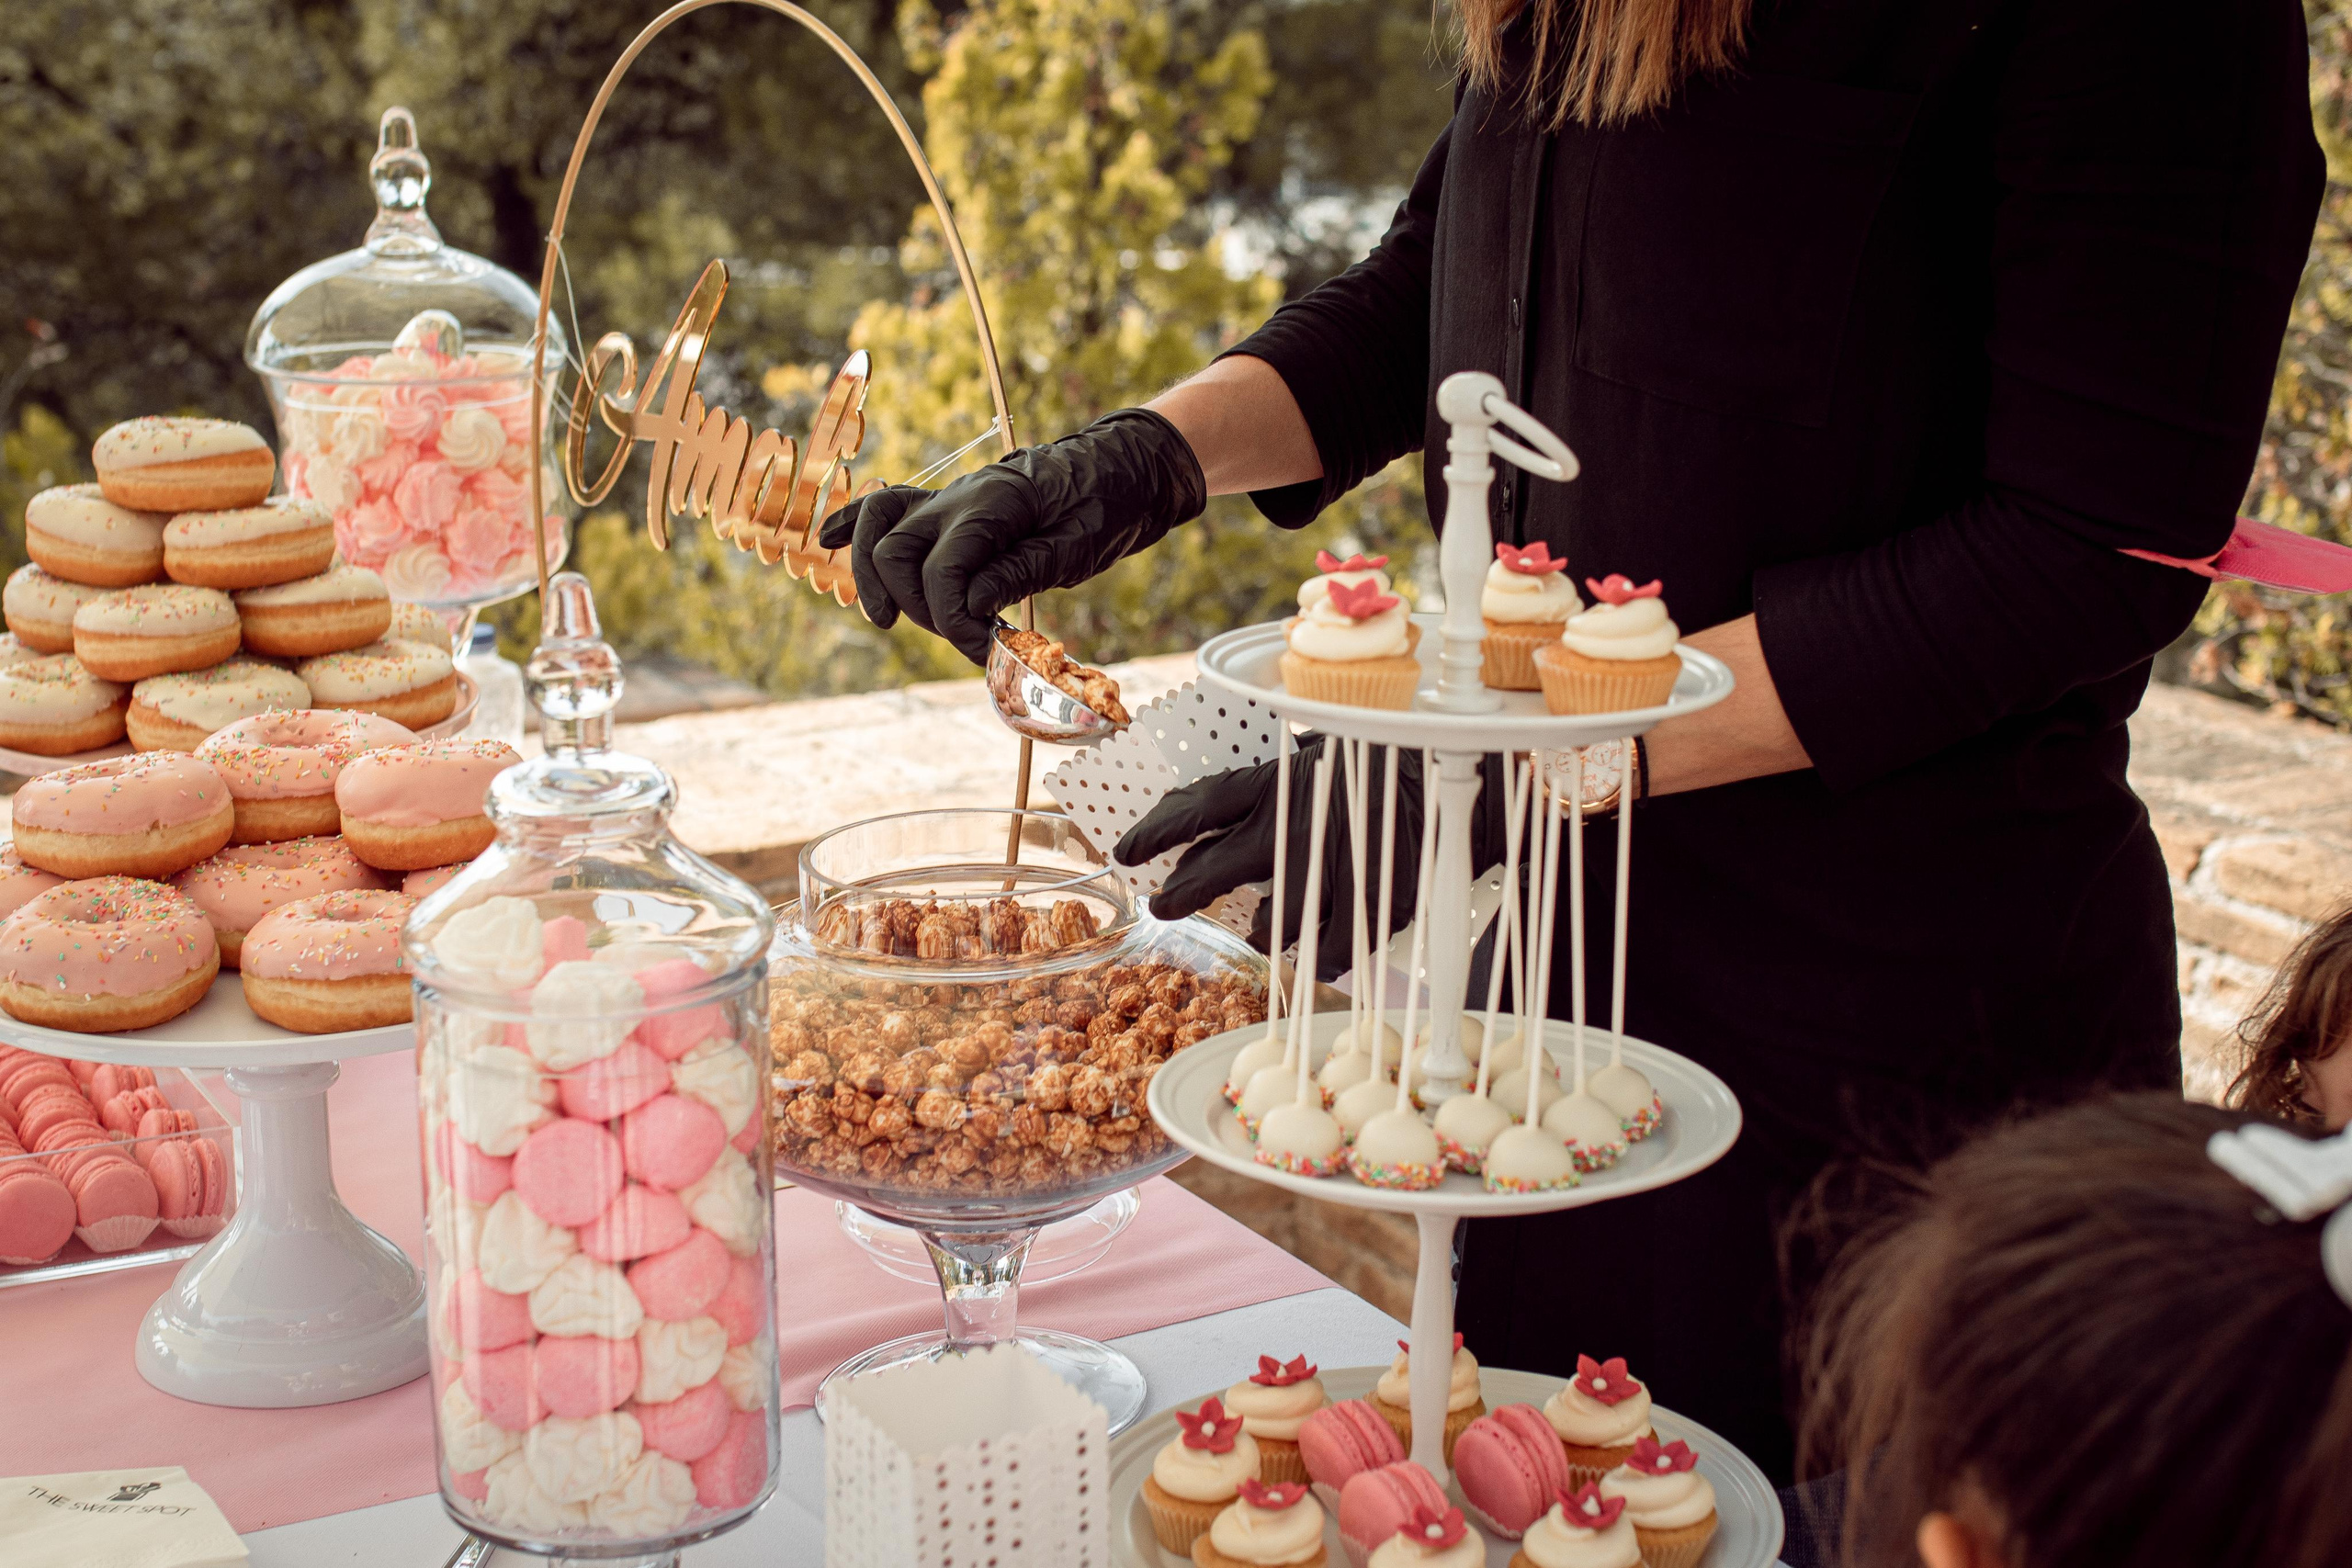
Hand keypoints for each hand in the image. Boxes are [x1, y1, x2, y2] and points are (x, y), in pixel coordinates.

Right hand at [817, 408, 1206, 663]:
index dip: (954, 620)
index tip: (983, 650)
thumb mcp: (1077, 547)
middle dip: (917, 606)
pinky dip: (854, 523)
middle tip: (962, 637)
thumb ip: (1019, 572)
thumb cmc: (1109, 505)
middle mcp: (959, 495)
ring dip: (874, 575)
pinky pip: (888, 504)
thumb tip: (967, 604)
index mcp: (994, 503)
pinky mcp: (950, 506)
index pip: (943, 570)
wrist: (1123, 467)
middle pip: (896, 551)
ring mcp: (949, 496)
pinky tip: (826, 542)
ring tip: (888, 619)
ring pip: (878, 525)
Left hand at [1117, 742, 1485, 977]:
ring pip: (1275, 920)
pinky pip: (1335, 946)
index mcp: (1285, 781)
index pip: (1200, 806)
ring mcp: (1337, 869)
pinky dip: (1321, 954)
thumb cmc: (1400, 756)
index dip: (1158, 829)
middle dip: (1184, 893)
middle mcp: (1300, 825)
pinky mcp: (1376, 902)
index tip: (1126, 849)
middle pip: (1218, 869)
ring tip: (1257, 934)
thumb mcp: (1331, 747)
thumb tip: (1228, 813)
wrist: (1478, 783)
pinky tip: (1314, 955)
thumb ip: (1285, 780)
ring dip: (1260, 930)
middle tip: (1164, 905)